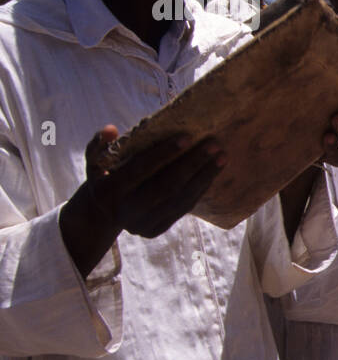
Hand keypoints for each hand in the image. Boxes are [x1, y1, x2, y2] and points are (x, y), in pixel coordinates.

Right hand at [61, 126, 225, 276]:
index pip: (140, 169)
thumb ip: (99, 143)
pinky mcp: (155, 230)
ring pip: (179, 200)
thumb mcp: (93, 160)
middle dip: (192, 164)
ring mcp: (142, 224)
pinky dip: (199, 190)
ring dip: (204, 177)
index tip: (188, 137)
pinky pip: (183, 209)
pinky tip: (212, 173)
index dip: (164, 153)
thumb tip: (112, 129)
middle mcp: (126, 210)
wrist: (100, 214)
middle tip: (214, 145)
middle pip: (166, 186)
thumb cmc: (103, 177)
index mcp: (109, 190)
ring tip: (221, 157)